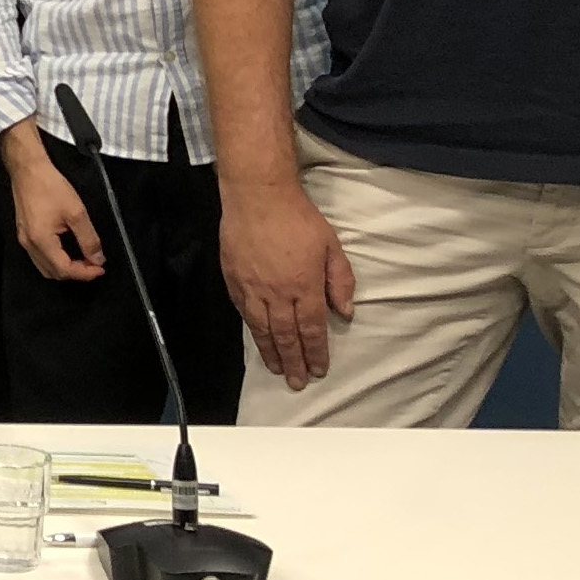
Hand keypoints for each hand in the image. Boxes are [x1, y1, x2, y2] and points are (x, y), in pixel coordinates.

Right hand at [0, 123, 103, 283]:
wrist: (28, 170)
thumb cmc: (52, 187)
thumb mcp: (76, 212)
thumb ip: (88, 239)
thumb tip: (98, 259)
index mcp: (41, 241)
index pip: (64, 269)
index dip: (84, 273)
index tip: (101, 268)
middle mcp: (29, 245)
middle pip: (53, 273)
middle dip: (76, 273)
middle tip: (95, 264)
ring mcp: (24, 240)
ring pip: (45, 267)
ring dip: (65, 268)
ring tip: (84, 260)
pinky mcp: (24, 234)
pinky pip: (40, 257)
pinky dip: (56, 260)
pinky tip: (68, 251)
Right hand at [219, 177, 355, 385]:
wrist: (258, 197)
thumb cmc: (299, 218)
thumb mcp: (331, 246)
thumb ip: (340, 280)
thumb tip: (345, 311)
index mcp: (305, 285)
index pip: (313, 328)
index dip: (316, 351)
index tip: (319, 370)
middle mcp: (277, 293)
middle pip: (286, 335)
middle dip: (294, 361)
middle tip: (298, 382)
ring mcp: (252, 288)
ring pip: (262, 329)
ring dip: (271, 352)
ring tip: (278, 369)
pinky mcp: (234, 280)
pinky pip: (244, 312)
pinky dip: (252, 330)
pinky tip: (258, 339)